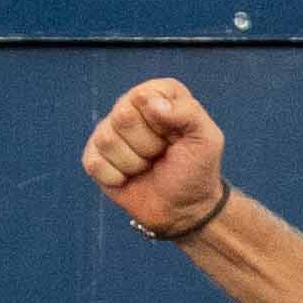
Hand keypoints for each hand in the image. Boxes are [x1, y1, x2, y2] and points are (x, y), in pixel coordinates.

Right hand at [81, 77, 228, 238]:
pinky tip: (129, 177)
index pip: (142, 96)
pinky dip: (116, 177)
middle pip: (123, 117)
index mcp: (158, 94)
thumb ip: (188, 112)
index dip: (162, 123)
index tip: (176, 136)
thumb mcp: (207, 139)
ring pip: (107, 140)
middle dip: (148, 145)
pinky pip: (94, 163)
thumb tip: (151, 101)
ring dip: (134, 163)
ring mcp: (109, 131)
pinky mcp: (94, 156)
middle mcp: (130, 106)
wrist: (184, 208)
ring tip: (148, 165)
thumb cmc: (196, 169)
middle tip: (161, 153)